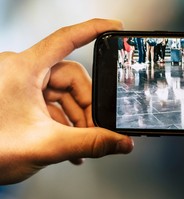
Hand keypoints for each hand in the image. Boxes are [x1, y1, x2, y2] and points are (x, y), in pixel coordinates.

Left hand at [0, 19, 133, 184]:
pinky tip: (70, 143)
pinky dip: (64, 123)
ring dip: (77, 120)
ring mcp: (20, 85)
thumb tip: (122, 143)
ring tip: (80, 145)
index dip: (93, 30)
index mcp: (23, 69)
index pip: (66, 39)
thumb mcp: (48, 146)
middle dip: (87, 107)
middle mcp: (21, 71)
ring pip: (63, 94)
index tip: (114, 26)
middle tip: (96, 130)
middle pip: (71, 78)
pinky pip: (52, 104)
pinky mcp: (19, 99)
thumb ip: (91, 144)